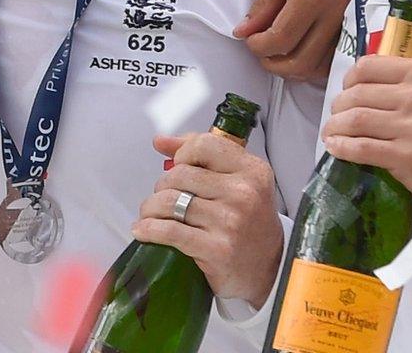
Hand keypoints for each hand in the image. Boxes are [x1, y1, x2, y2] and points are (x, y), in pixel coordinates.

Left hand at [131, 131, 285, 304]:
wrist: (268, 269)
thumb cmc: (249, 223)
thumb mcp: (237, 182)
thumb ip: (202, 156)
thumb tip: (161, 141)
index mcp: (252, 171)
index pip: (203, 145)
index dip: (183, 154)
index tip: (179, 166)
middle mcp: (243, 193)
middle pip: (180, 174)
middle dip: (163, 186)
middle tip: (164, 199)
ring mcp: (230, 221)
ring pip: (169, 201)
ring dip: (150, 208)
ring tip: (150, 214)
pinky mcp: (217, 249)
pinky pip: (169, 231)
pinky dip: (149, 229)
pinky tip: (143, 231)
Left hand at [239, 0, 360, 78]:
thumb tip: (245, 31)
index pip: (281, 39)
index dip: (258, 47)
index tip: (248, 39)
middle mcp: (338, 10)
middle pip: (302, 61)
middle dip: (274, 63)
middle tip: (260, 50)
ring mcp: (355, 17)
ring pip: (323, 64)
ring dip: (296, 67)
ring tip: (278, 51)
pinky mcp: (364, 18)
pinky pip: (340, 54)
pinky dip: (318, 61)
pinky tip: (304, 48)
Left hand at [321, 54, 411, 206]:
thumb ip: (406, 80)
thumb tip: (364, 76)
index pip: (367, 67)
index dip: (348, 80)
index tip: (345, 92)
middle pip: (356, 94)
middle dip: (338, 108)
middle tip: (336, 118)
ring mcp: (411, 126)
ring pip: (354, 120)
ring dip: (334, 127)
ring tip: (331, 133)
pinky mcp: (405, 156)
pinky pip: (360, 148)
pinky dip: (341, 147)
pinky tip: (335, 147)